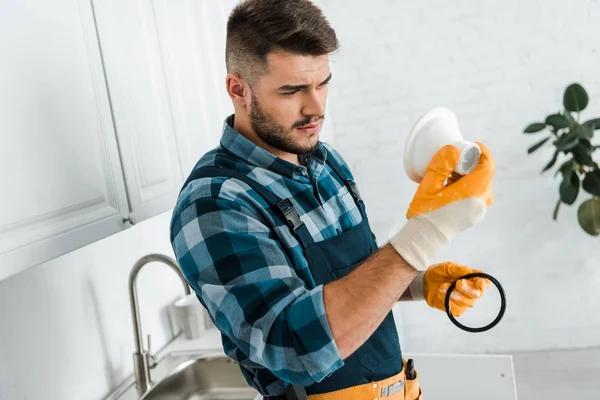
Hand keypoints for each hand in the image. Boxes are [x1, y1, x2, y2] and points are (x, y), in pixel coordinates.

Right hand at [389, 142, 494, 269]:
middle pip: (486, 176)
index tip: (474, 145)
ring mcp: (478, 211)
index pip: (488, 167)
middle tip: (458, 158)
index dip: (484, 153)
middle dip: (475, 164)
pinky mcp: (473, 216)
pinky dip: (470, 186)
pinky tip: (452, 186)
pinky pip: (478, 196)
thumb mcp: (429, 185)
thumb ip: (442, 165)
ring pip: (483, 186)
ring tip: (452, 173)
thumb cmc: (425, 213)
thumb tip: (454, 149)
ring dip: (472, 176)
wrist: (424, 239)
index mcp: (472, 193)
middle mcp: (480, 202)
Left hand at [408, 261, 491, 316]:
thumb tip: (468, 271)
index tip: (479, 283)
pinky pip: (456, 309)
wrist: (426, 282)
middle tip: (458, 283)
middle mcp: (472, 292)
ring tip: (443, 286)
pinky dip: (448, 300)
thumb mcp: (447, 267)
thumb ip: (458, 269)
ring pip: (466, 302)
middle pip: (476, 294)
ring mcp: (465, 302)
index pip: (484, 284)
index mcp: (474, 279)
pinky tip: (442, 293)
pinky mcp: (456, 309)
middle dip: (467, 289)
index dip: (484, 284)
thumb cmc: (440, 273)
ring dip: (454, 294)